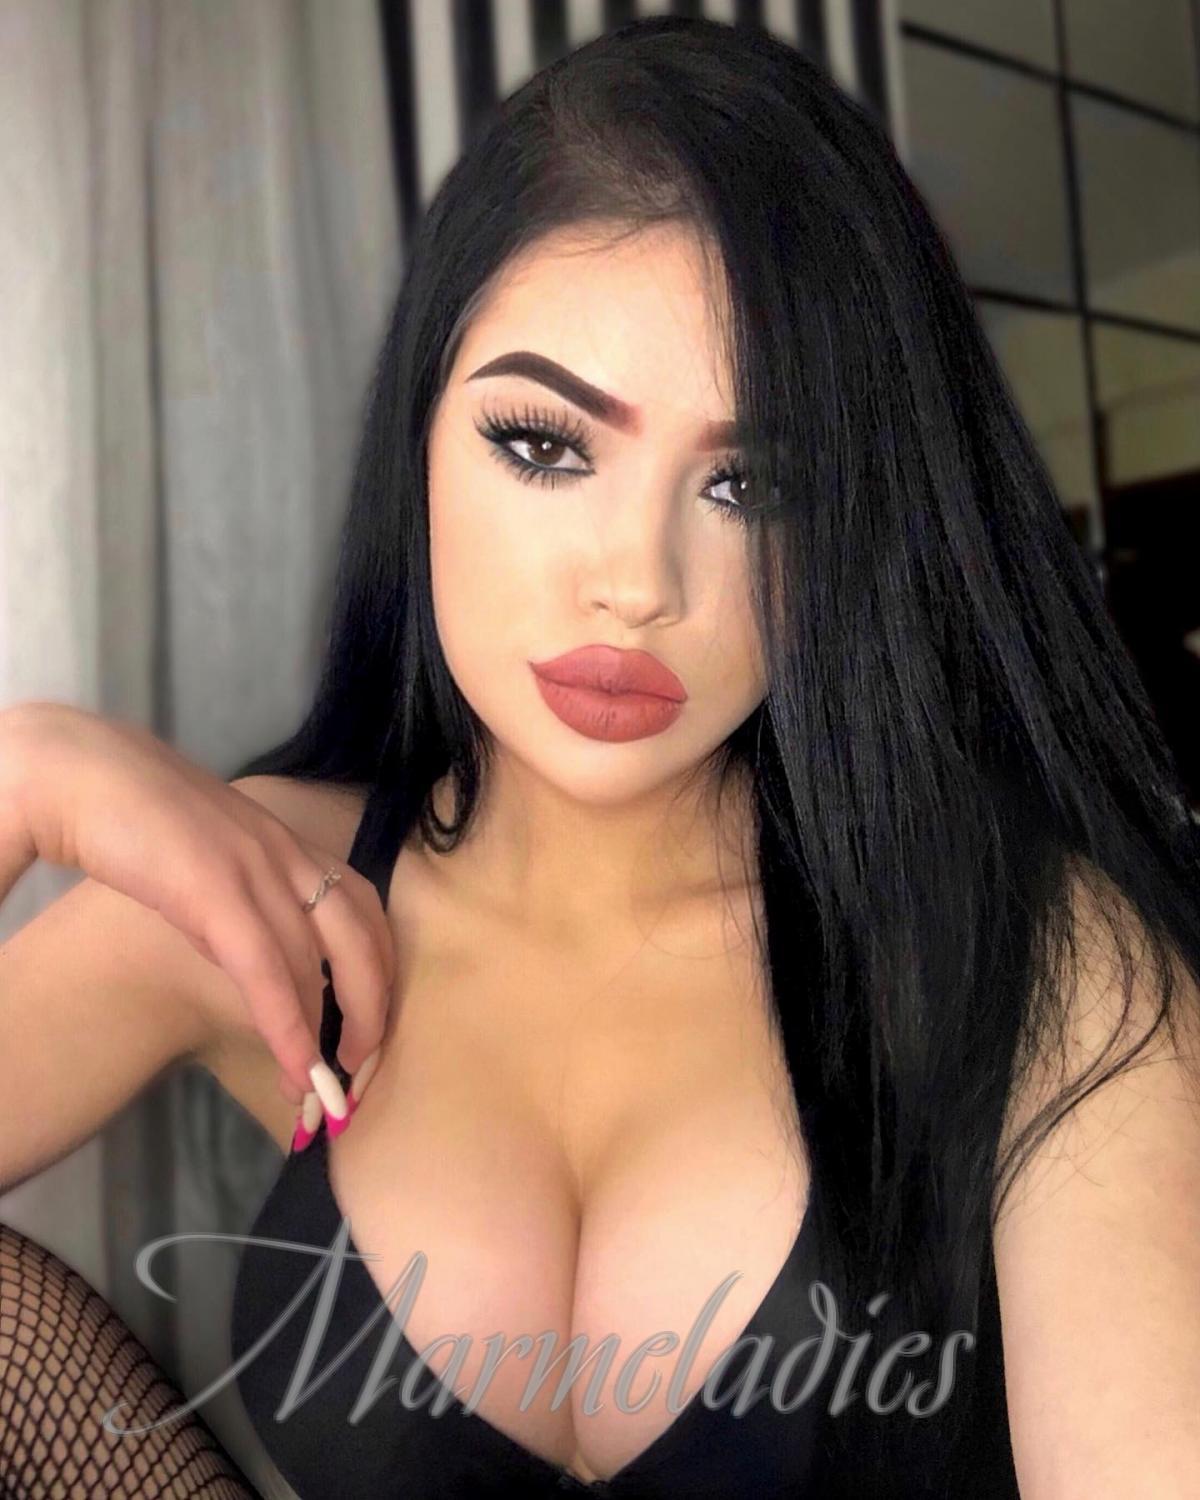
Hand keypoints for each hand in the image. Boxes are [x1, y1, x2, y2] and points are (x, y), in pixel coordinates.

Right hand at [0, 701, 393, 1107]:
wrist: (81, 774)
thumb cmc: (133, 820)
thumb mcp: (208, 866)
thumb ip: (239, 906)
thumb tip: (252, 966)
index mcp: (288, 846)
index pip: (362, 911)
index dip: (377, 972)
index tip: (370, 1024)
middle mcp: (287, 855)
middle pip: (362, 939)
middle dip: (371, 1010)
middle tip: (360, 1067)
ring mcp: (255, 869)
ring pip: (319, 961)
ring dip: (328, 1033)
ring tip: (321, 1088)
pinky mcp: (216, 888)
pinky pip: (266, 969)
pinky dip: (287, 1023)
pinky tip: (295, 1066)